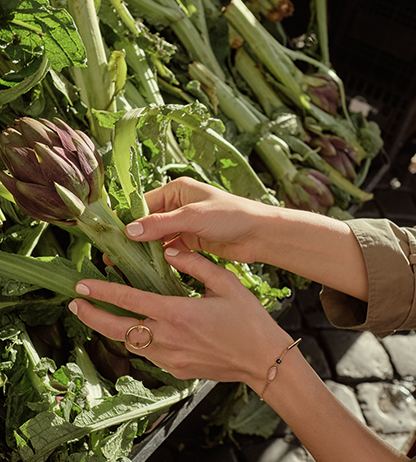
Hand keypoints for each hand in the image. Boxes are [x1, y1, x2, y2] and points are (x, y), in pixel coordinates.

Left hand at [68, 247, 293, 390]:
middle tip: (75, 304)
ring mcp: (170, 358)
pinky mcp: (177, 370)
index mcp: (177, 313)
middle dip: (92, 316)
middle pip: (117, 329)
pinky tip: (138, 332)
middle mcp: (168, 338)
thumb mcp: (225, 283)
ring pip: (130, 345)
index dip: (102, 292)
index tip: (82, 285)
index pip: (129, 300)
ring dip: (112, 330)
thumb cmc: (248, 320)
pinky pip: (149, 356)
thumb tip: (171, 251)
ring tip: (99, 317)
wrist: (263, 360)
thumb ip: (195, 264)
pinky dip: (137, 343)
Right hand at [124, 177, 271, 263]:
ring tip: (125, 267)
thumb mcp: (192, 216)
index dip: (126, 219)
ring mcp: (185, 225)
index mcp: (176, 190)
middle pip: (148, 223)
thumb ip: (160, 224)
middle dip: (132, 239)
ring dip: (145, 251)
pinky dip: (161, 259)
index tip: (109, 236)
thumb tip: (130, 231)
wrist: (259, 234)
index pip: (143, 204)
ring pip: (158, 239)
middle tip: (112, 257)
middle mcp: (178, 206)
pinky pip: (170, 250)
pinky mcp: (193, 242)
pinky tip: (149, 271)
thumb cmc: (230, 215)